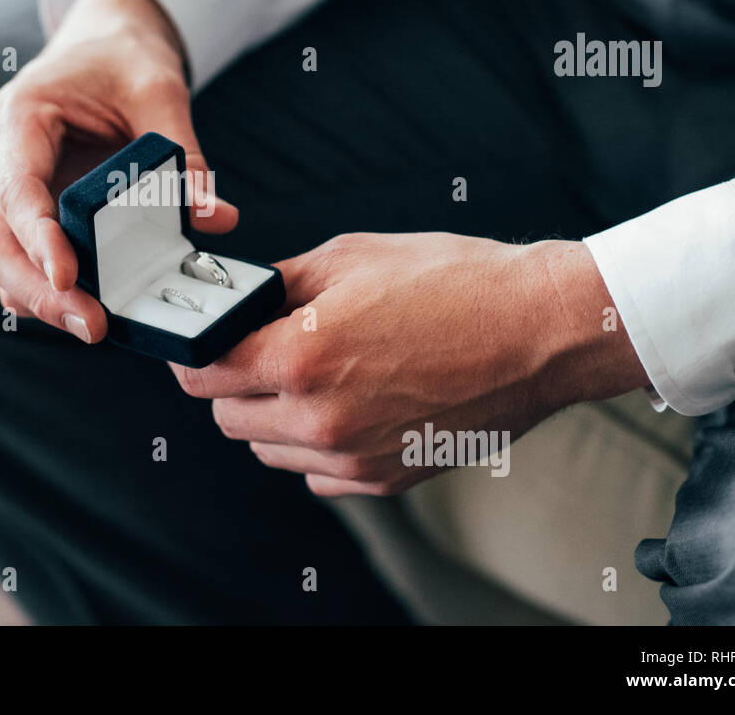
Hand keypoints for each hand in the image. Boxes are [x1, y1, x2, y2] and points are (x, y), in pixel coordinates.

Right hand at [0, 0, 237, 341]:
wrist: (102, 42)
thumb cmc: (124, 60)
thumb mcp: (161, 92)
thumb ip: (186, 156)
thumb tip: (215, 219)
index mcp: (19, 115)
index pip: (17, 189)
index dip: (39, 240)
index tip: (69, 279)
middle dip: (39, 290)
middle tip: (92, 327)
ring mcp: (0, 186)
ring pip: (0, 258)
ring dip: (40, 299)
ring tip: (93, 327)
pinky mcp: (20, 210)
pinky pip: (20, 259)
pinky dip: (45, 290)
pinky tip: (82, 311)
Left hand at [170, 234, 649, 495]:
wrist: (540, 330)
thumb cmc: (454, 282)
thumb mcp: (349, 257)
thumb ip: (277, 285)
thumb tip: (236, 298)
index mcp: (300, 357)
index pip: (199, 373)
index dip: (194, 351)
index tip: (204, 340)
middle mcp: (319, 419)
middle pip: (226, 416)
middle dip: (232, 380)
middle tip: (263, 347)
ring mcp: (353, 456)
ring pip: (267, 449)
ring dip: (272, 415)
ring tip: (316, 372)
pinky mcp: (384, 478)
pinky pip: (316, 473)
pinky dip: (315, 444)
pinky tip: (349, 402)